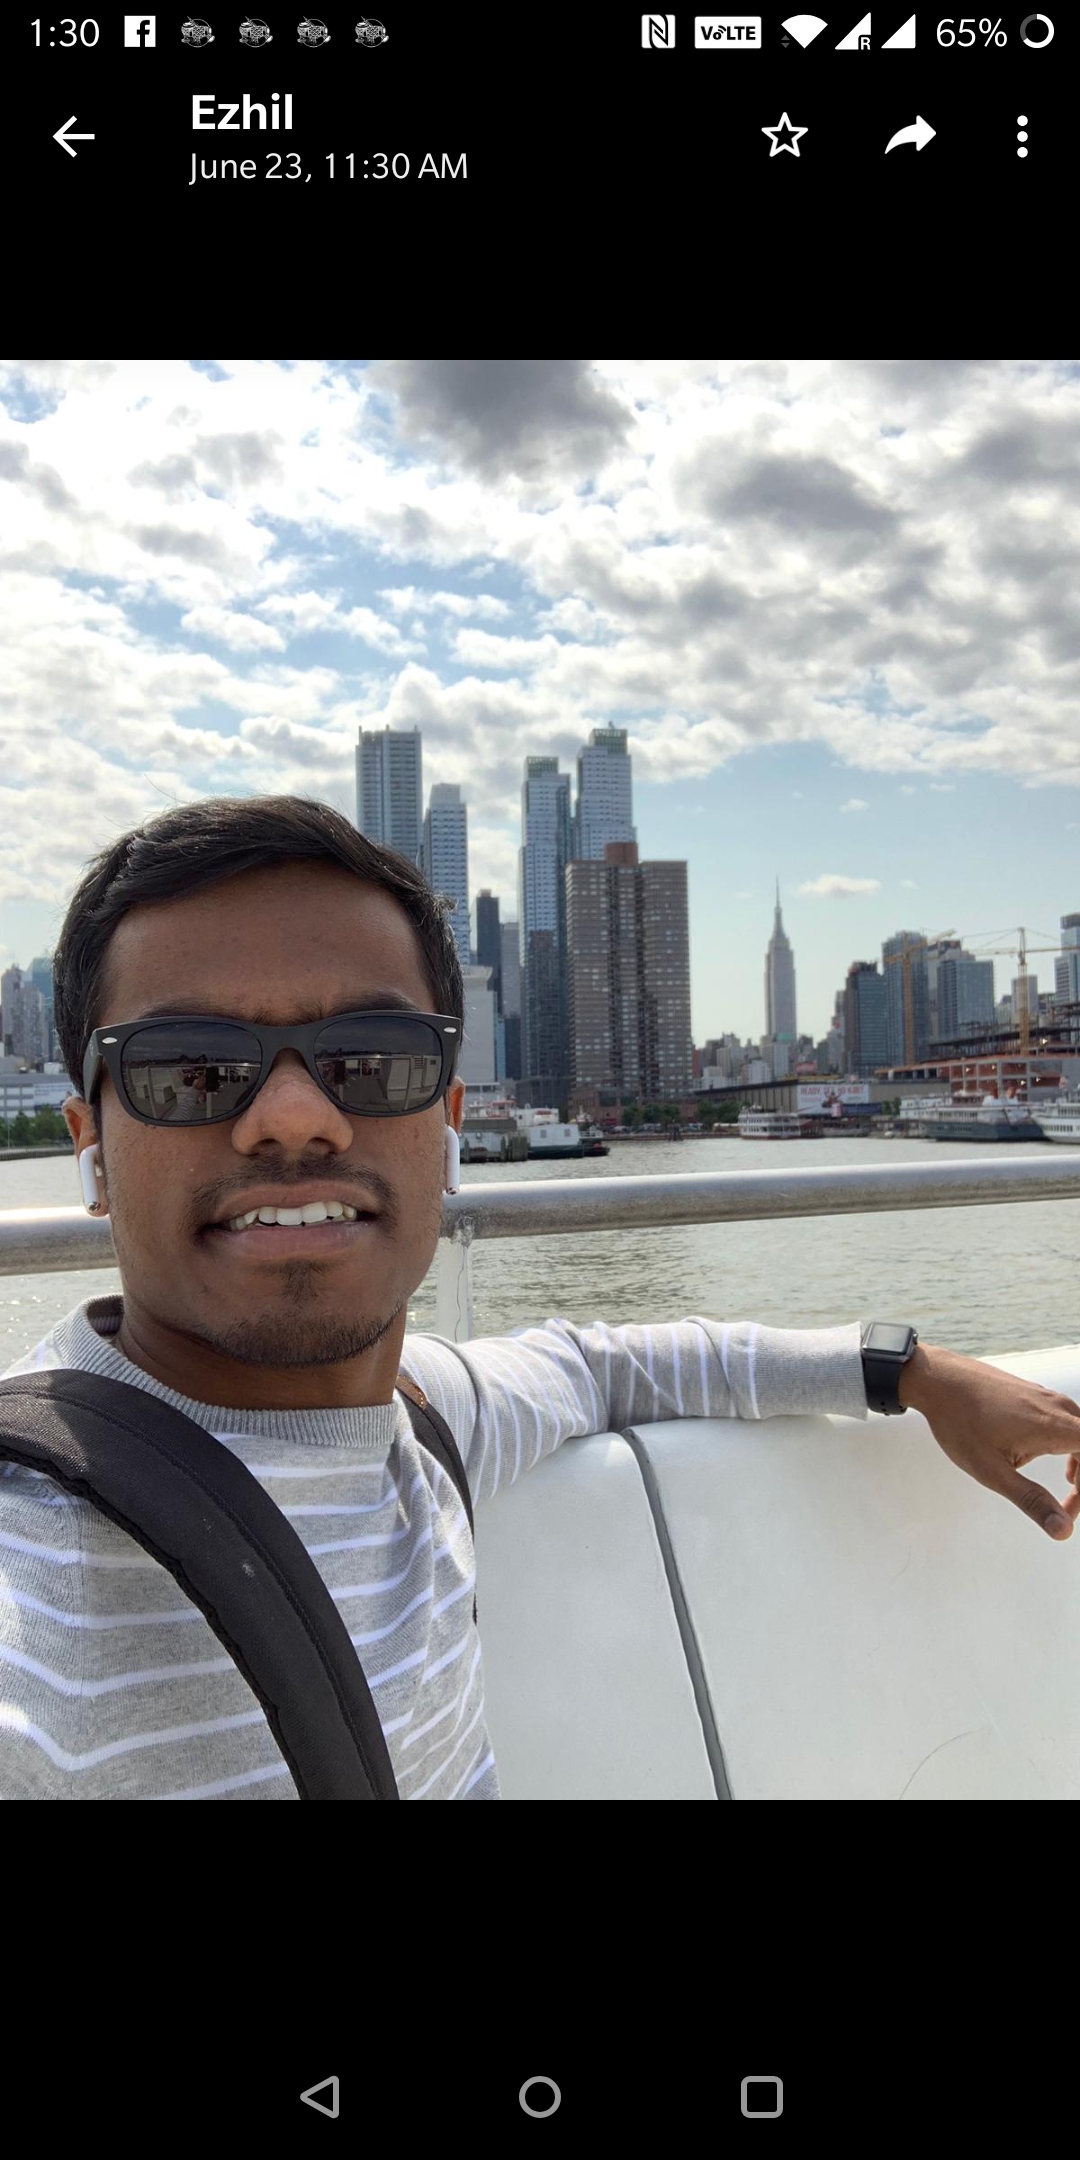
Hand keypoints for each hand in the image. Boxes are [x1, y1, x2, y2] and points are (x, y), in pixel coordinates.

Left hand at [898, 1343, 1079, 1540]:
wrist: (938, 1380)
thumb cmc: (960, 1423)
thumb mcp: (992, 1472)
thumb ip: (1031, 1500)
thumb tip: (1063, 1530)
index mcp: (1053, 1425)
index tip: (1072, 1507)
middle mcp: (1057, 1408)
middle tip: (1067, 1510)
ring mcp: (1048, 1398)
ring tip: (1067, 1492)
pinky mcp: (1037, 1396)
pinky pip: (1069, 1423)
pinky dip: (1071, 1447)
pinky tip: (1056, 1463)